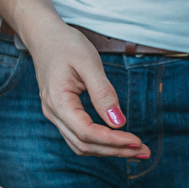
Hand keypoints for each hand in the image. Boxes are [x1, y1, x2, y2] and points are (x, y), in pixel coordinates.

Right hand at [30, 24, 150, 157]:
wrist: (44, 37)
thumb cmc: (66, 45)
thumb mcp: (88, 62)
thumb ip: (103, 93)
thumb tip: (118, 122)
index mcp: (57, 101)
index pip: (86, 132)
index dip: (113, 141)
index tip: (138, 141)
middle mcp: (52, 112)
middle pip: (83, 144)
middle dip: (114, 150)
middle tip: (144, 150)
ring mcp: (54, 115)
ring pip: (80, 145)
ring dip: (107, 150)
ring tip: (135, 149)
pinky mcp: (61, 113)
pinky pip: (78, 136)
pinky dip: (98, 143)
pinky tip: (116, 141)